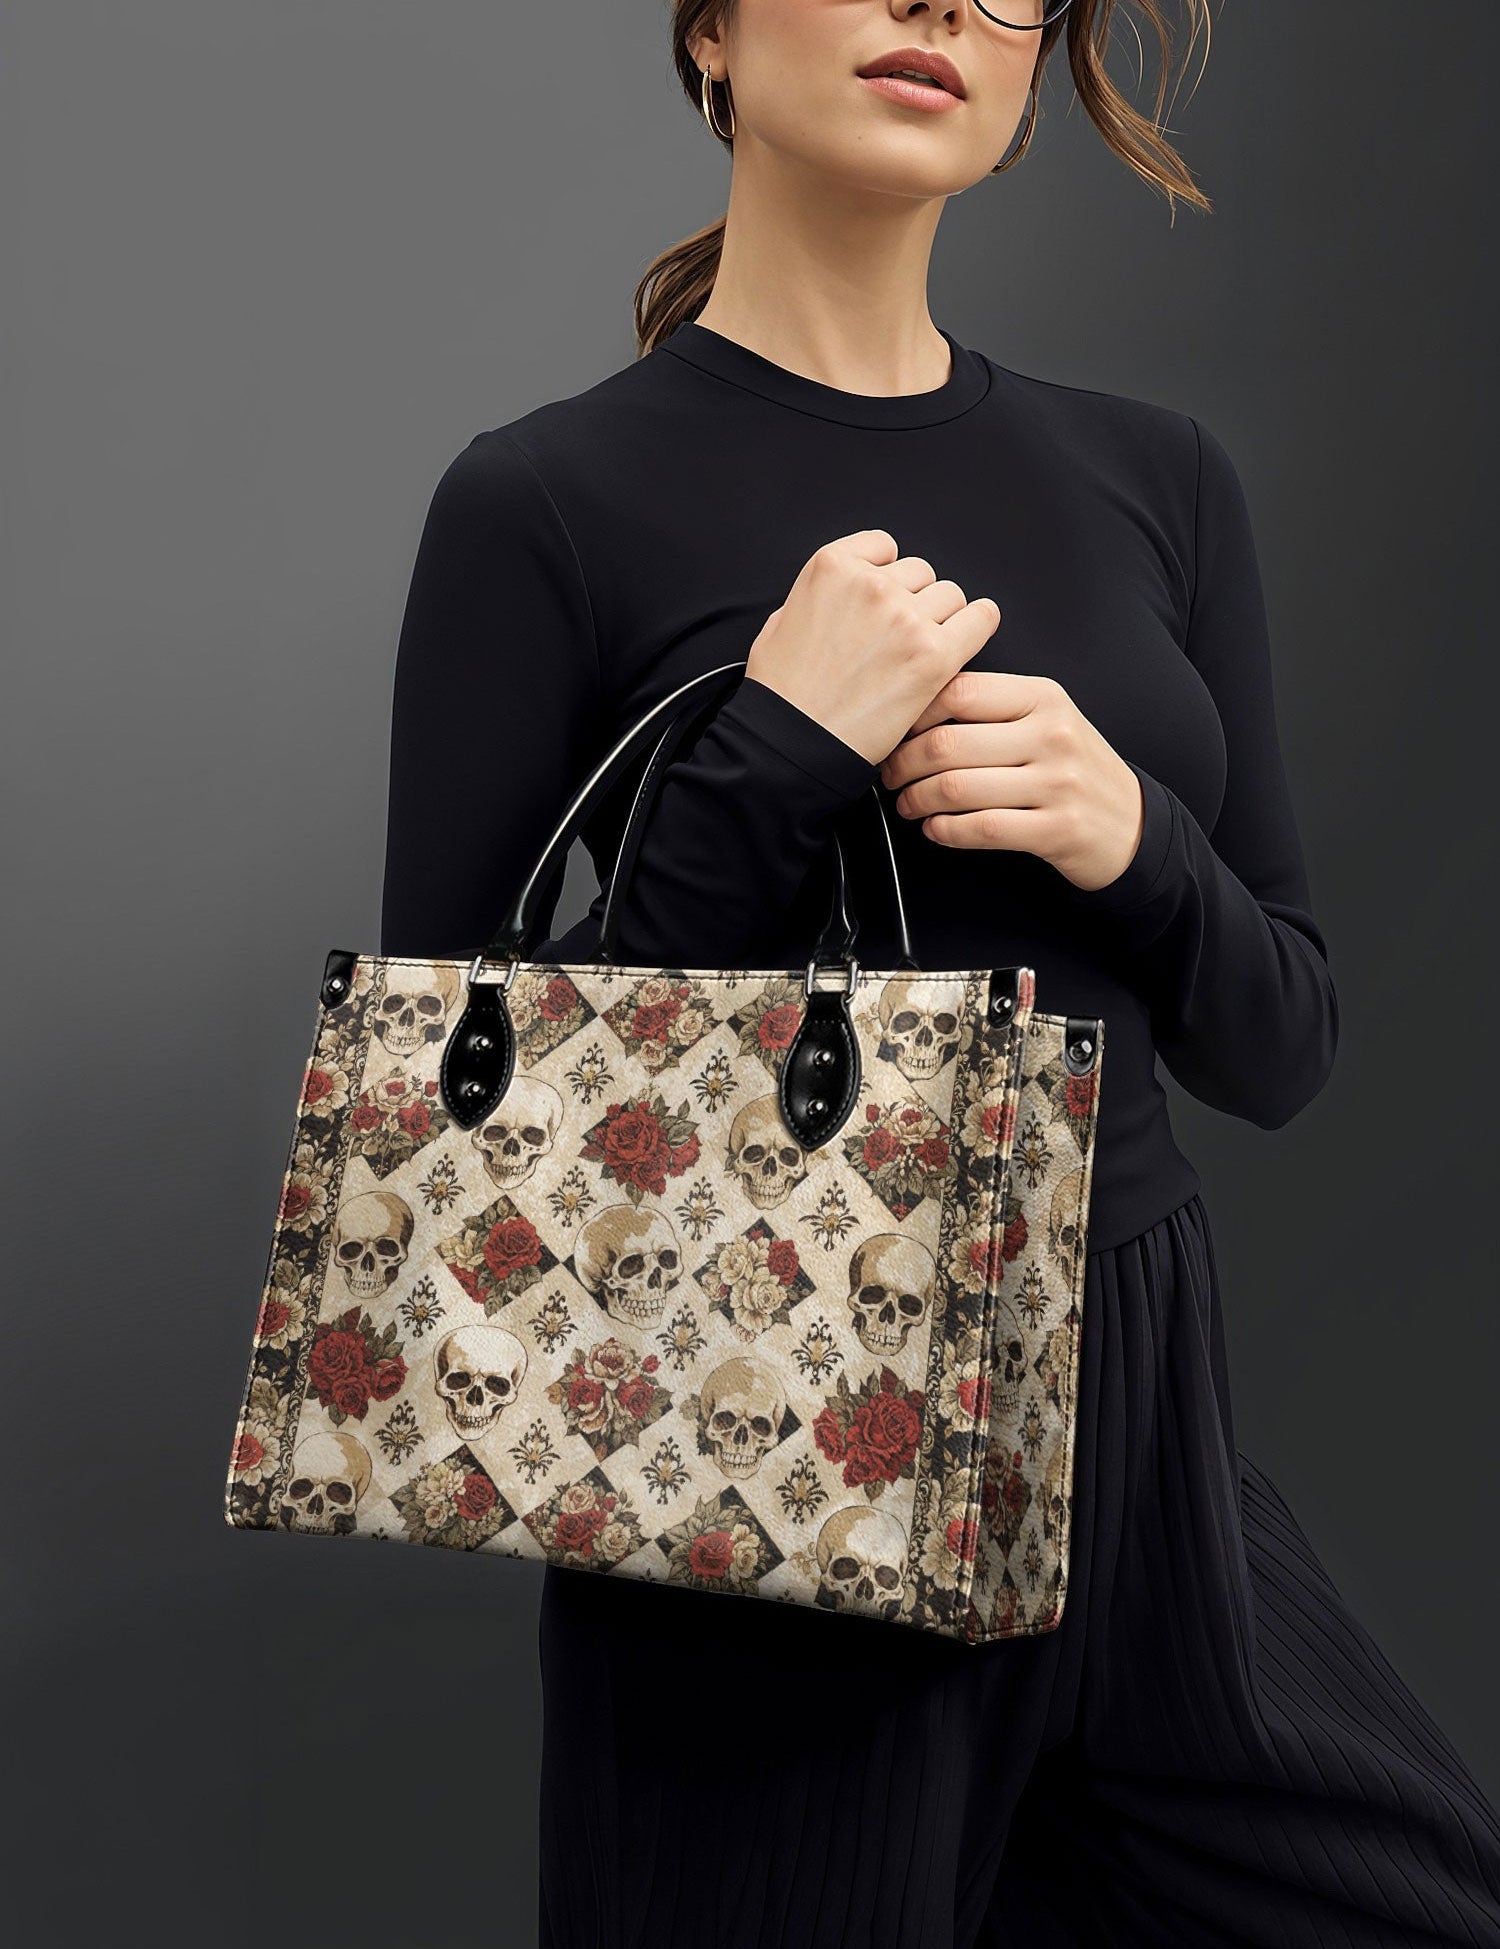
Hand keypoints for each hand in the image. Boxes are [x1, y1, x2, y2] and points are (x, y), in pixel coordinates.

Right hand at [745, 530, 1000, 766]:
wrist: (794, 742)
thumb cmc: (782, 694)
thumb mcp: (779, 623)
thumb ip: (818, 597)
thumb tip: (840, 595)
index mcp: (831, 567)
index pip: (885, 547)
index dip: (887, 576)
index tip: (884, 601)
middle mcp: (871, 584)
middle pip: (921, 573)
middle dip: (914, 601)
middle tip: (899, 639)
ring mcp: (905, 617)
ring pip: (951, 595)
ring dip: (941, 618)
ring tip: (920, 651)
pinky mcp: (933, 655)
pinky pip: (980, 619)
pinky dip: (979, 624)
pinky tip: (971, 634)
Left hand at [878, 669, 1146, 892]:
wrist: (1131, 821)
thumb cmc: (1072, 767)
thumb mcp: (1046, 718)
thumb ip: (992, 706)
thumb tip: (916, 705)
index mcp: (1042, 697)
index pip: (958, 691)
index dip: (913, 713)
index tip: (896, 731)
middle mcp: (1051, 735)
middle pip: (947, 743)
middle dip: (902, 764)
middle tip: (890, 774)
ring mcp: (1057, 784)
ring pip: (957, 788)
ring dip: (916, 800)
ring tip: (907, 803)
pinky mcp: (1056, 830)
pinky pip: (982, 829)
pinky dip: (945, 831)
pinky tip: (935, 828)